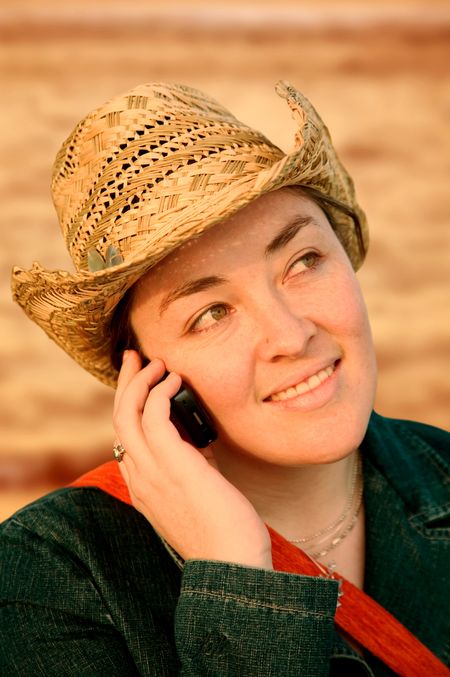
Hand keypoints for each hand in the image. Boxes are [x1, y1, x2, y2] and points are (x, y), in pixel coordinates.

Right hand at [113, 351, 272, 568]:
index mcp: (142, 487)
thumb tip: (198, 438)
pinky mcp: (173, 465)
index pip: (123, 437)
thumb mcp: (197, 493)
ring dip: (140, 381)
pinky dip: (160, 392)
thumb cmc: (224, 533)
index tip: (141, 382)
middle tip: (134, 356)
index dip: (128, 404)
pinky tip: (174, 380)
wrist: (233, 566)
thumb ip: (190, 466)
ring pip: (128, 413)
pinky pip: (154, 416)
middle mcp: (139, 478)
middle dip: (125, 383)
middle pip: (119, 419)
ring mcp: (152, 472)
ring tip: (157, 362)